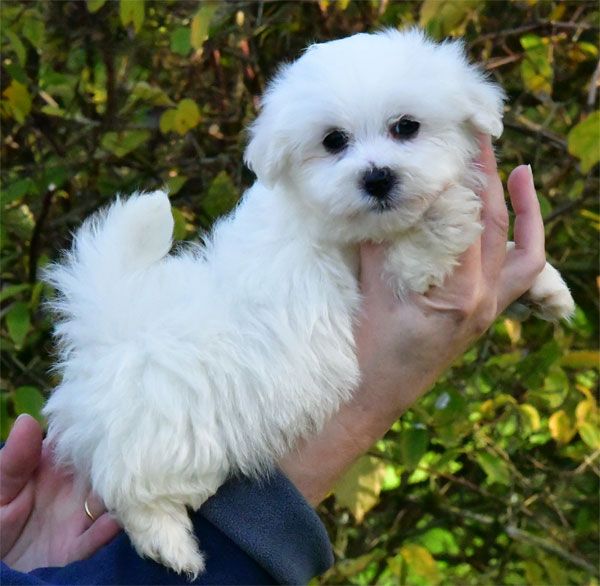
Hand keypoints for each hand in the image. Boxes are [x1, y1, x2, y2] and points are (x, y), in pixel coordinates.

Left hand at [1, 414, 119, 571]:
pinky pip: (99, 535)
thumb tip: (28, 419)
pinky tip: (111, 521)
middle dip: (118, 459)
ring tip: (127, 486)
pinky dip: (108, 528)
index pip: (81, 440)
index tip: (113, 417)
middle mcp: (73, 487)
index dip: (97, 428)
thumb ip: (14, 461)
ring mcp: (78, 516)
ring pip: (110, 498)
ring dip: (120, 493)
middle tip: (133, 449)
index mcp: (53, 467)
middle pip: (104, 467)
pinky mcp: (78, 547)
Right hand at [281, 136, 545, 503]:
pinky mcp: (481, 319)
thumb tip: (382, 204)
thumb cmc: (369, 353)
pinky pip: (515, 277)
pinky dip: (515, 246)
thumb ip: (380, 246)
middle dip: (491, 180)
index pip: (468, 223)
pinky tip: (501, 227)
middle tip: (480, 141)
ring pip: (521, 253)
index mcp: (460, 297)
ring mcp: (487, 314)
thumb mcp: (372, 294)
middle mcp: (484, 304)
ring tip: (518, 175)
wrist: (374, 399)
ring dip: (522, 213)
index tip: (450, 147)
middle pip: (497, 228)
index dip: (460, 181)